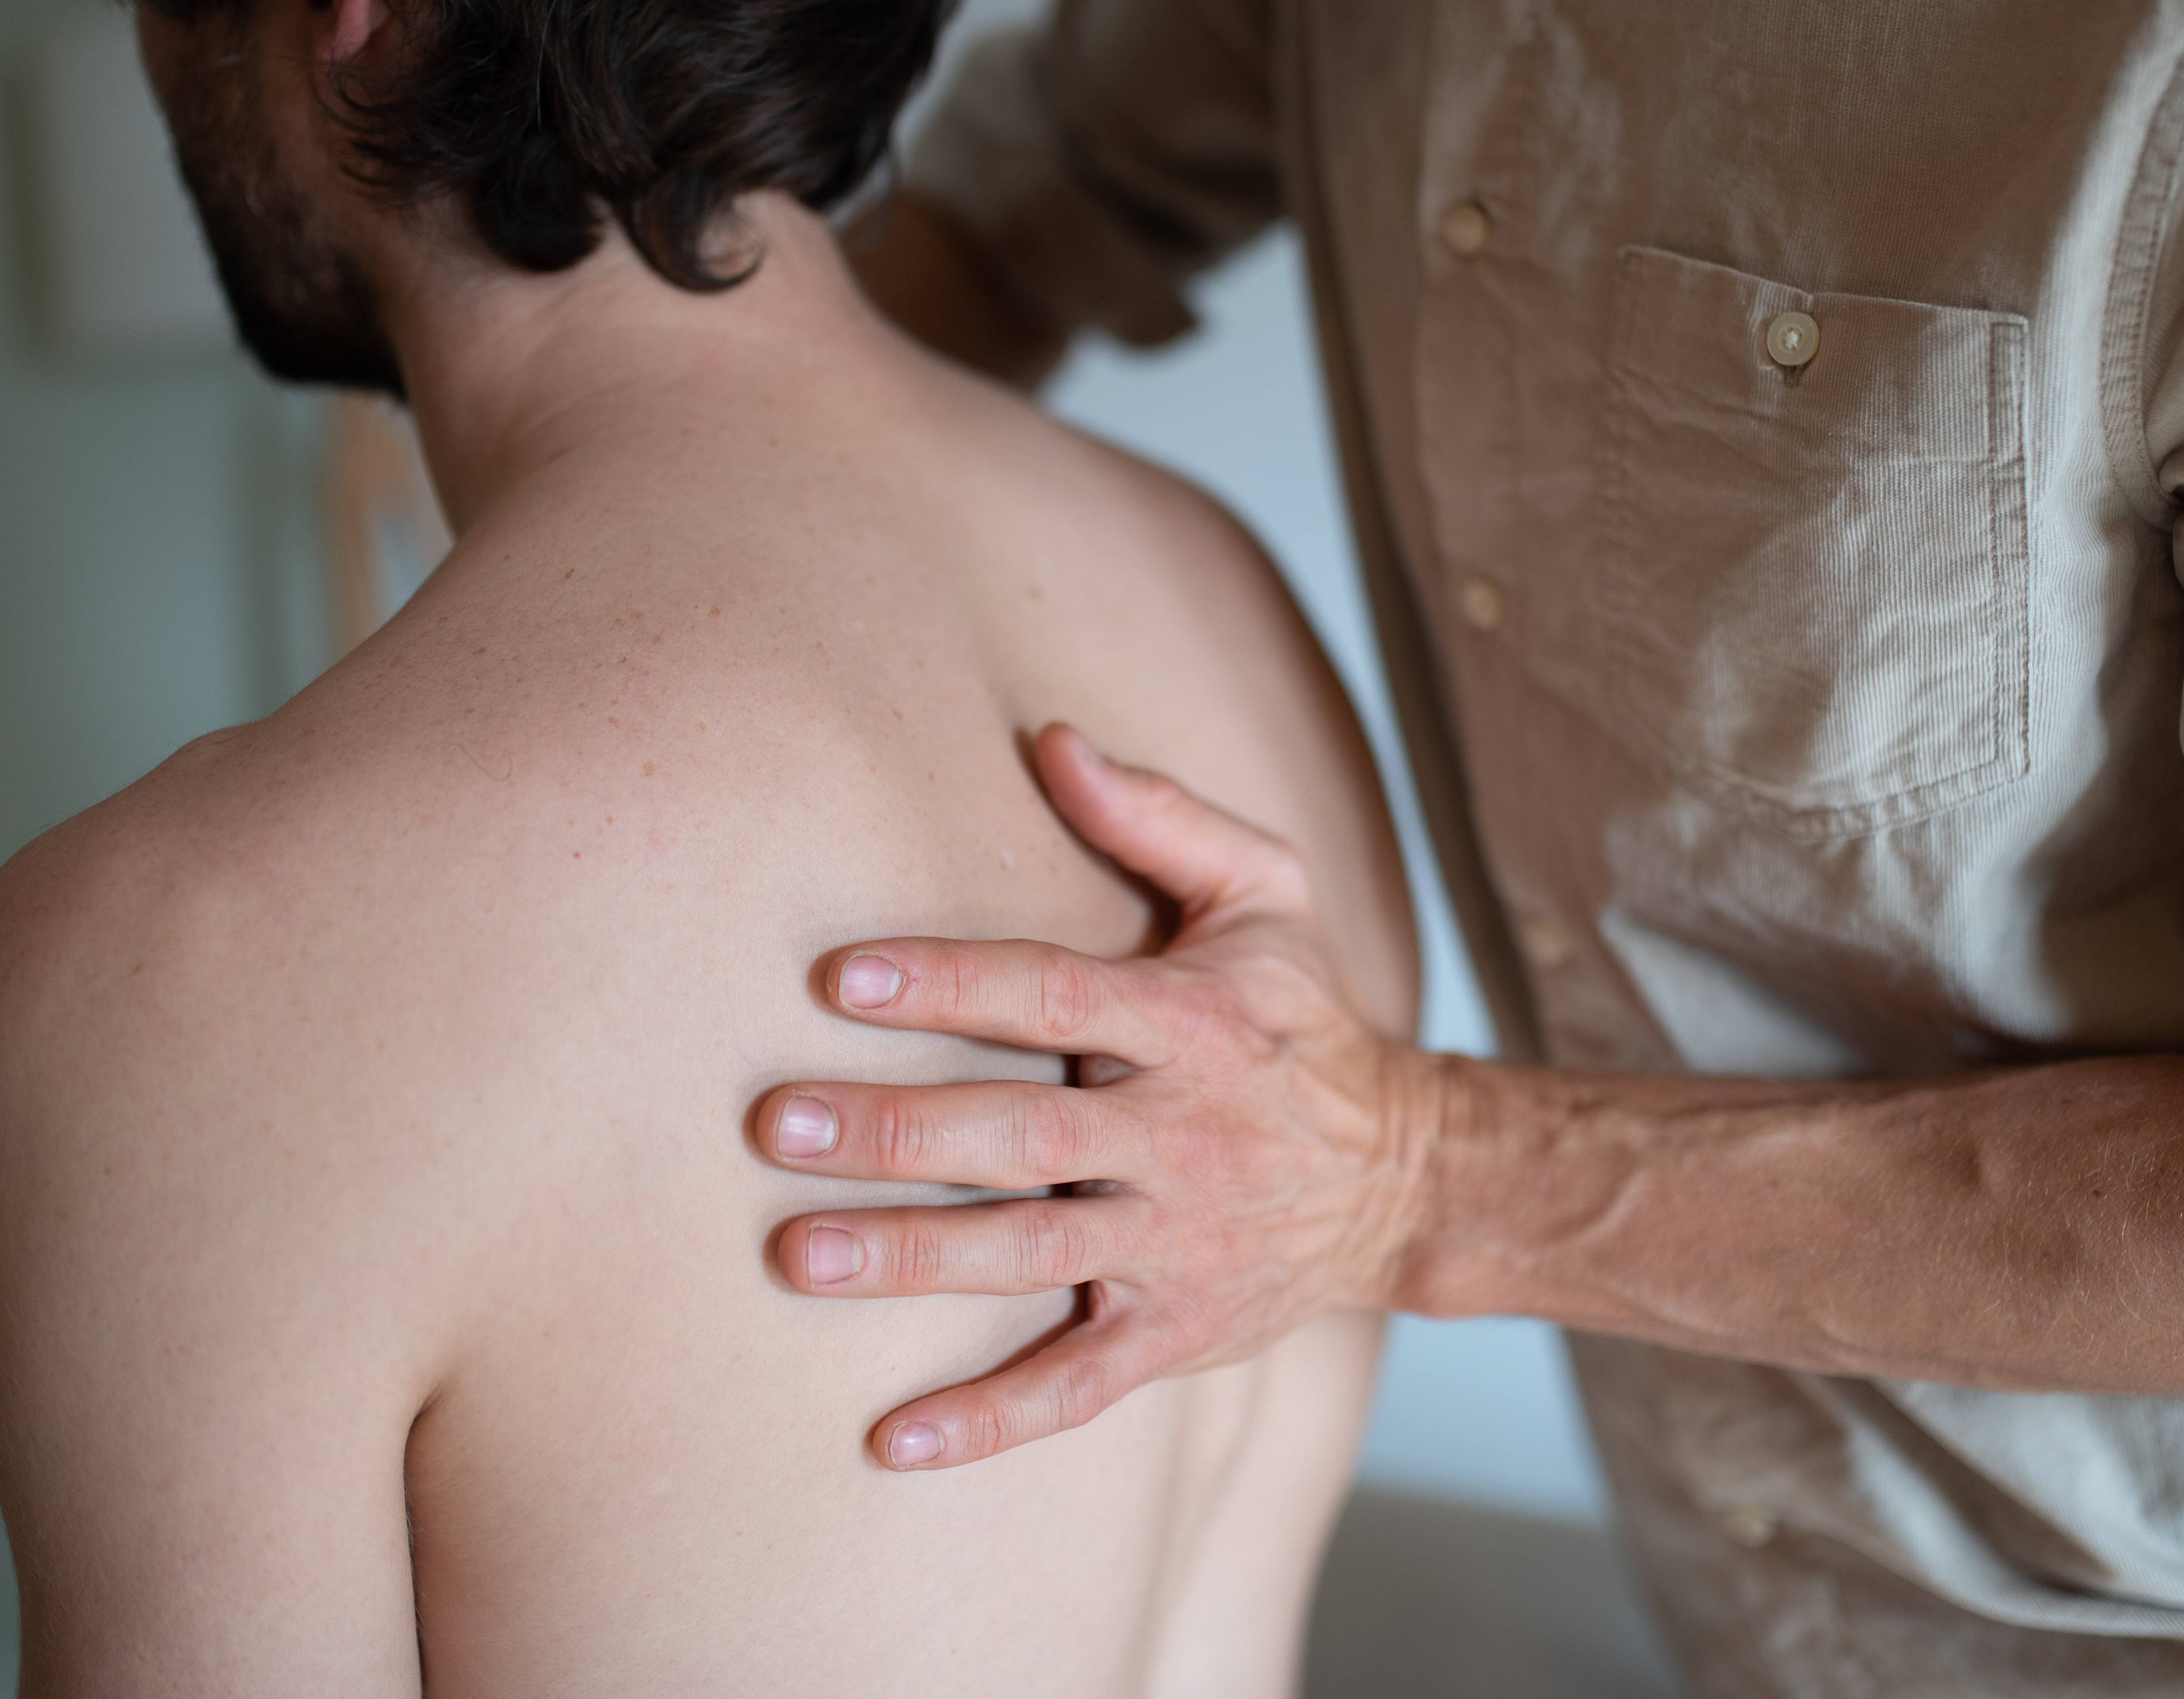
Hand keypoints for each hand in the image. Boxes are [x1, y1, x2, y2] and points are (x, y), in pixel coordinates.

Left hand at [755, 724, 1441, 1469]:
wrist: (1408, 1175)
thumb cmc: (1301, 1017)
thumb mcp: (1264, 891)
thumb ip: (1157, 816)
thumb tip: (1049, 740)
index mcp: (1192, 1022)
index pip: (1053, 993)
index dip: (948, 983)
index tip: (839, 977)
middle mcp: (1182, 1136)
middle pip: (1022, 1133)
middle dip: (896, 1130)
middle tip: (775, 1124)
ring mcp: (1179, 1243)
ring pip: (1031, 1255)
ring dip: (911, 1260)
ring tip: (796, 1259)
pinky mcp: (1178, 1332)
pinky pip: (1077, 1386)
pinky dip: (987, 1422)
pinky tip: (888, 1442)